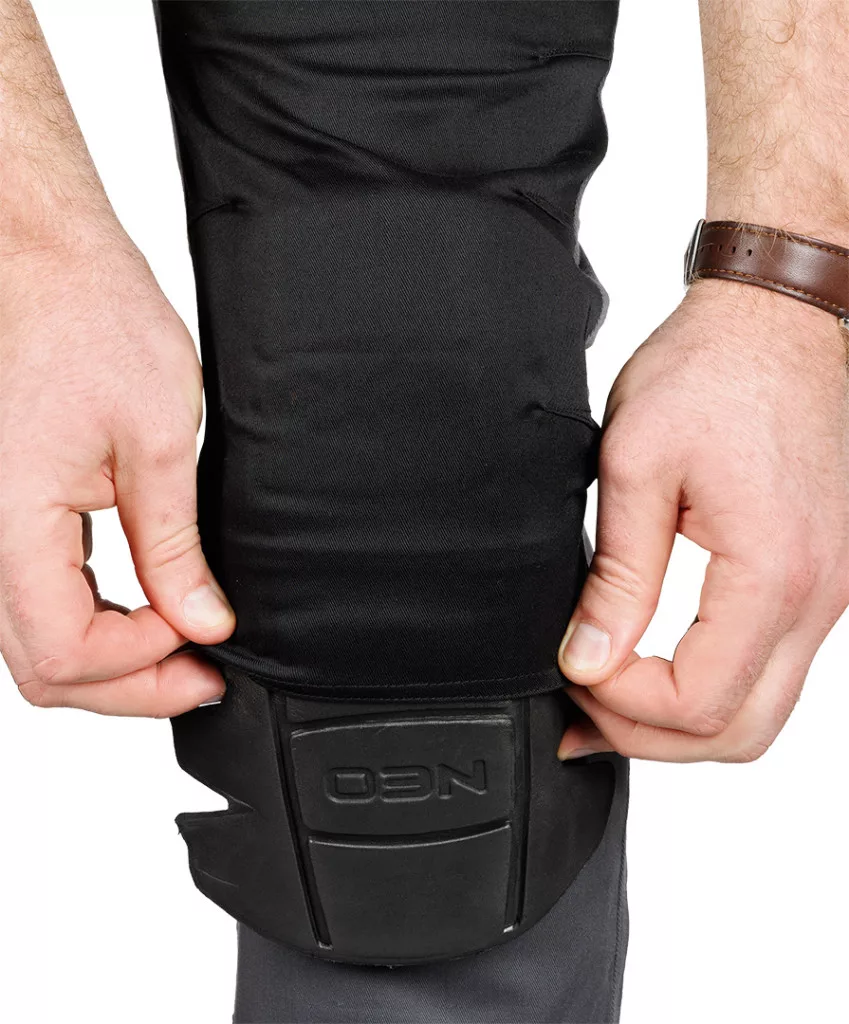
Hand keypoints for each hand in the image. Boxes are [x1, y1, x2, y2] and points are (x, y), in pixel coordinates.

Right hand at [0, 228, 234, 716]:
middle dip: (129, 683)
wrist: (41, 261)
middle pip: (44, 665)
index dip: (142, 665)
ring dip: (112, 659)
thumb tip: (201, 621)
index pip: (65, 651)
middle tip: (202, 674)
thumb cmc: (91, 319)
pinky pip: (37, 598)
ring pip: (36, 641)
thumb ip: (173, 547)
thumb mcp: (159, 441)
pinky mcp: (8, 514)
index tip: (204, 644)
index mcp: (12, 523)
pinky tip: (146, 612)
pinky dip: (93, 622)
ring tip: (182, 646)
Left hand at [557, 278, 848, 762]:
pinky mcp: (820, 579)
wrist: (780, 320)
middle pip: (738, 732)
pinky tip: (655, 663)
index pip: (699, 702)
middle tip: (581, 709)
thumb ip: (617, 577)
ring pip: (760, 710)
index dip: (621, 706)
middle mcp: (818, 595)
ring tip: (608, 693)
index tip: (571, 672)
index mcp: (772, 571)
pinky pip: (772, 667)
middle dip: (649, 736)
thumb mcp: (636, 465)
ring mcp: (828, 592)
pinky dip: (712, 684)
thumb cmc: (715, 370)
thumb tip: (588, 658)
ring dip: (680, 719)